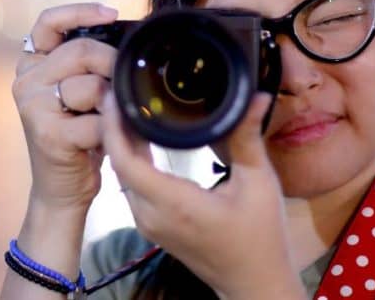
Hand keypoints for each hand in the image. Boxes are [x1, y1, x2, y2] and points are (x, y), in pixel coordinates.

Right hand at [12, 2, 118, 212]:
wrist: (62, 190)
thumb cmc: (80, 137)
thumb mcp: (82, 93)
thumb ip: (91, 65)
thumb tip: (129, 40)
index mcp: (31, 65)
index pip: (47, 22)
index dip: (80, 11)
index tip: (112, 13)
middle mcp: (26, 81)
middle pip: (82, 51)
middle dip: (114, 64)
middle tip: (127, 82)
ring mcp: (33, 107)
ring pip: (91, 85)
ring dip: (114, 102)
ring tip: (116, 117)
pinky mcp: (48, 134)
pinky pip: (97, 119)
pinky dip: (113, 129)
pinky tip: (112, 139)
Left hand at [100, 91, 305, 299]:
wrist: (253, 283)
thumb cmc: (260, 236)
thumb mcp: (259, 183)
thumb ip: (247, 138)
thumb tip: (258, 96)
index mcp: (174, 203)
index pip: (125, 161)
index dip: (114, 127)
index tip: (115, 96)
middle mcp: (151, 215)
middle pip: (118, 166)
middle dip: (115, 128)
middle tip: (122, 93)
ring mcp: (148, 224)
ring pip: (122, 178)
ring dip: (121, 145)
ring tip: (130, 109)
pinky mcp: (151, 227)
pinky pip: (131, 188)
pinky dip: (131, 162)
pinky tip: (141, 138)